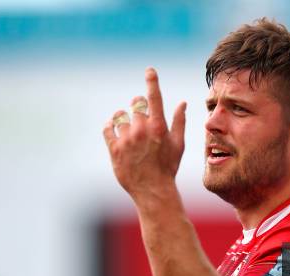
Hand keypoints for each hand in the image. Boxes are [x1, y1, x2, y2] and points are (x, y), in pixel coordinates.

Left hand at [103, 68, 186, 198]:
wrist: (152, 190)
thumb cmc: (168, 167)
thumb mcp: (178, 144)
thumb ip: (179, 121)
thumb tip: (182, 102)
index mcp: (159, 127)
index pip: (154, 98)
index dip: (152, 81)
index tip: (149, 70)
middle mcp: (142, 130)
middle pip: (135, 104)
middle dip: (137, 107)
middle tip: (140, 120)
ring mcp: (127, 139)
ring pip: (120, 116)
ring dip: (124, 119)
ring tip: (129, 131)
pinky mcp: (114, 149)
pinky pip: (107, 128)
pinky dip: (110, 127)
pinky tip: (115, 130)